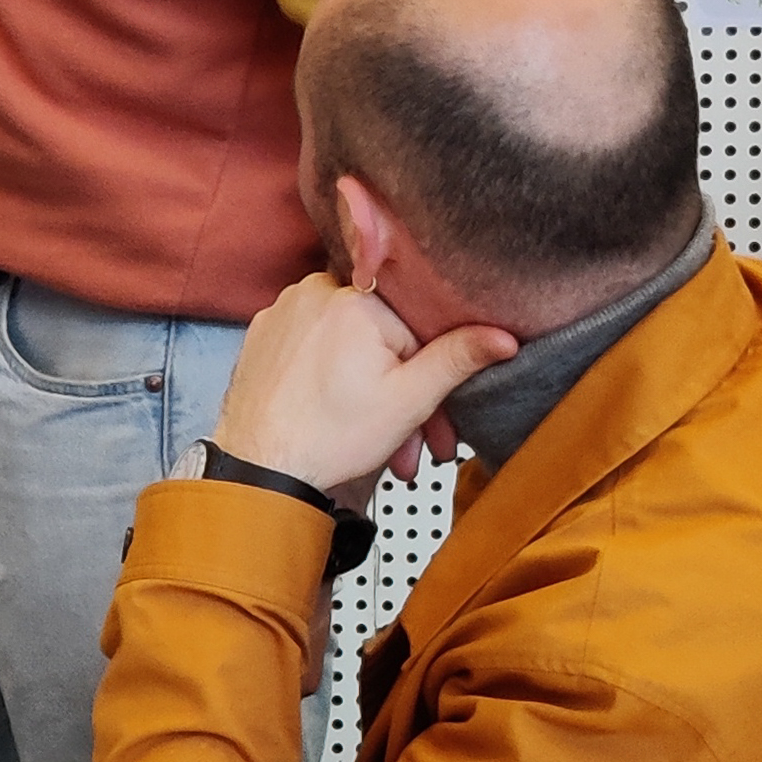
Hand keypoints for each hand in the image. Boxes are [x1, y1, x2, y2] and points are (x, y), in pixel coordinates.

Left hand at [211, 272, 518, 499]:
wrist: (259, 469)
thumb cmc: (327, 438)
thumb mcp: (410, 400)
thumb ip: (458, 358)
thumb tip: (503, 335)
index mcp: (355, 298)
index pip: (419, 325)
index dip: (436, 374)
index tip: (441, 417)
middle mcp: (315, 292)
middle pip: (384, 337)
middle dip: (406, 393)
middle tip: (418, 443)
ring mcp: (284, 311)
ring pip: (352, 345)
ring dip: (374, 391)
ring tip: (385, 443)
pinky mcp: (264, 333)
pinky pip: (317, 348)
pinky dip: (337, 379)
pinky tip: (344, 416)